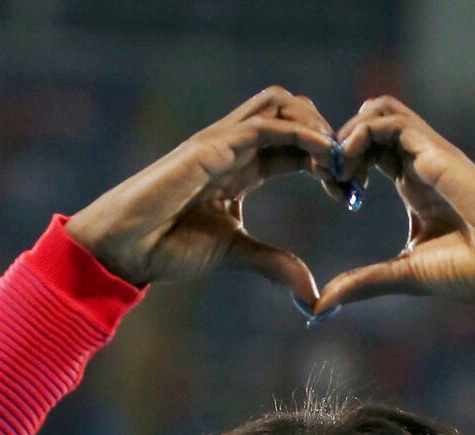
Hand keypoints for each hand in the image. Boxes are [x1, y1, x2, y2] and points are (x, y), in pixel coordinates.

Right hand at [64, 86, 342, 302]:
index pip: (294, 147)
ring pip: (281, 103)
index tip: (350, 194)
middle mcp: (232, 146)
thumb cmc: (165, 248)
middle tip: (348, 173)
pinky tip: (324, 156)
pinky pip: (267, 124)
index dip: (326, 163)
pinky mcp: (212, 145)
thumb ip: (273, 263)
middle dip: (327, 133)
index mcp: (239, 168)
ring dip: (317, 125)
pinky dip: (301, 133)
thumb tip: (310, 291)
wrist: (124, 248)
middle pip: (292, 110)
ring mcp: (221, 141)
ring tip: (338, 161)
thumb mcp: (233, 254)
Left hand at [315, 96, 474, 319]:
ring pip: (379, 110)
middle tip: (326, 175)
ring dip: (346, 132)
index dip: (342, 163)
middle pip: (370, 123)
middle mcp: (421, 164)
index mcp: (415, 186)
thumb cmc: (473, 273)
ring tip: (335, 168)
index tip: (332, 192)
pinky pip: (390, 121)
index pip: (370, 151)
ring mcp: (429, 154)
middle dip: (337, 142)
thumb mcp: (404, 274)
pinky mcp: (436, 152)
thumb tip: (322, 303)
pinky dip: (359, 134)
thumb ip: (364, 281)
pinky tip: (350, 168)